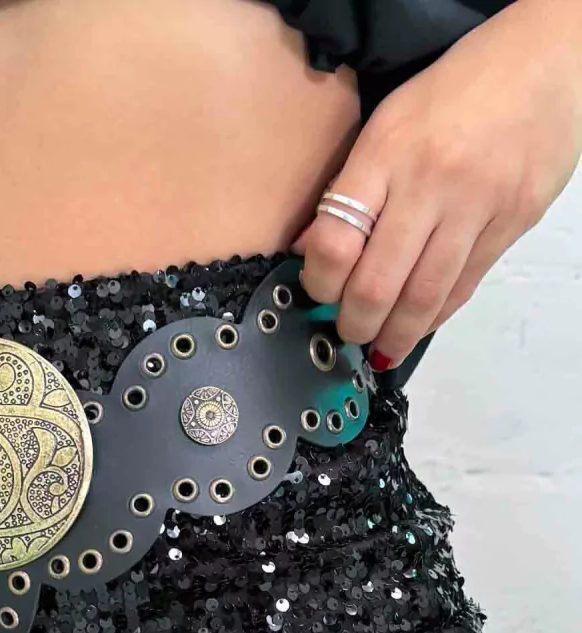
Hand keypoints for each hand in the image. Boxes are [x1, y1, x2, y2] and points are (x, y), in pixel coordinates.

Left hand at [290, 0, 581, 370]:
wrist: (546, 62)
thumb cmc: (458, 90)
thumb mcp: (388, 122)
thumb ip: (351, 186)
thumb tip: (310, 249)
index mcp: (386, 153)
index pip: (335, 241)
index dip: (318, 282)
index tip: (317, 290)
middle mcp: (430, 182)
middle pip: (377, 285)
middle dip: (354, 322)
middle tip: (347, 330)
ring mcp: (475, 206)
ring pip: (423, 298)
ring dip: (394, 335)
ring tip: (379, 346)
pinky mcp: (511, 223)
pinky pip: (463, 287)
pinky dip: (434, 316)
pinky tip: (417, 325)